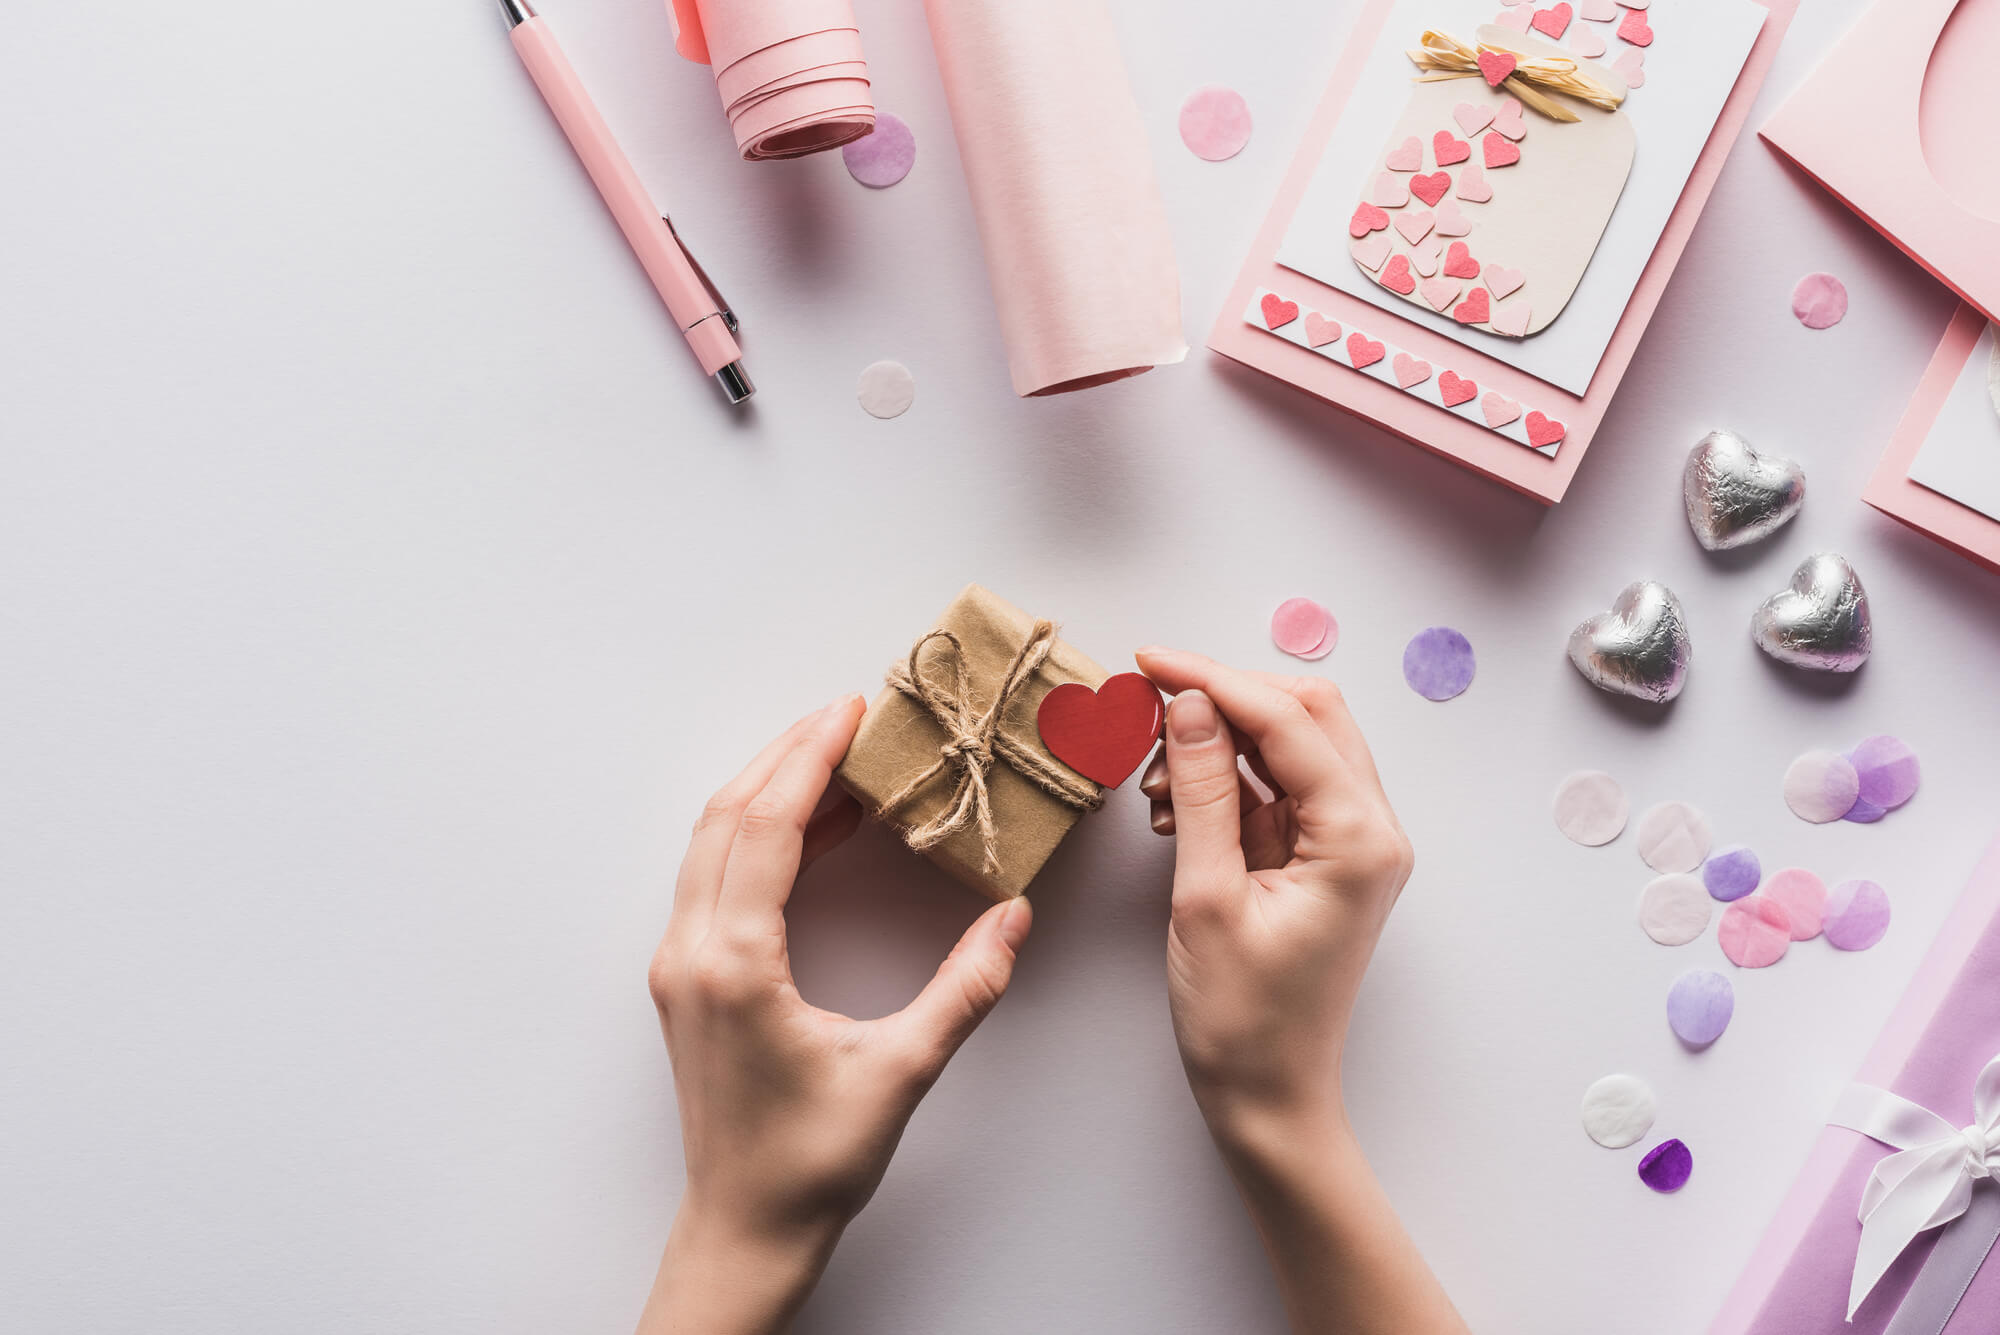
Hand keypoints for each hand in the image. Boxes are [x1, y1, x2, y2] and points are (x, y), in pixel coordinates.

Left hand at [638, 695, 1033, 1334]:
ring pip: (712, 843)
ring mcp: (679, 964)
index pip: (765, 827)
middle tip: (850, 716)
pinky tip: (816, 830)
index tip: (851, 712)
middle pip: (727, 817)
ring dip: (769, 790)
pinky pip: (715, 878)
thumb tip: (1014, 919)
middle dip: (787, 755)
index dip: (808, 760)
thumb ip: (964, 990)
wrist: (744, 1228)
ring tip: (838, 758)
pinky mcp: (687, 979)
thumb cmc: (812, 1163)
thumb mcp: (902, 1071)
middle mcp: (692, 953)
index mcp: (735, 965)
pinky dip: (759, 836)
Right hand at [1135, 649, 1413, 1130]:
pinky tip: (1176, 804)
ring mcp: (1353, 843)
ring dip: (1223, 739)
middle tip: (1150, 702)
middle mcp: (1372, 829)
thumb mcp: (1207, 896)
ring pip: (1292, 746)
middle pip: (1306, 715)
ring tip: (1156, 780)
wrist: (1268, 1096)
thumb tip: (1189, 704)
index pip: (1288, 721)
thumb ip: (1202, 791)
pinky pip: (1280, 788)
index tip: (1147, 660)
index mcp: (1360, 838)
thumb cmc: (1241, 1019)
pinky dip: (1227, 779)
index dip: (1213, 679)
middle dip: (1226, 697)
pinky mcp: (1326, 858)